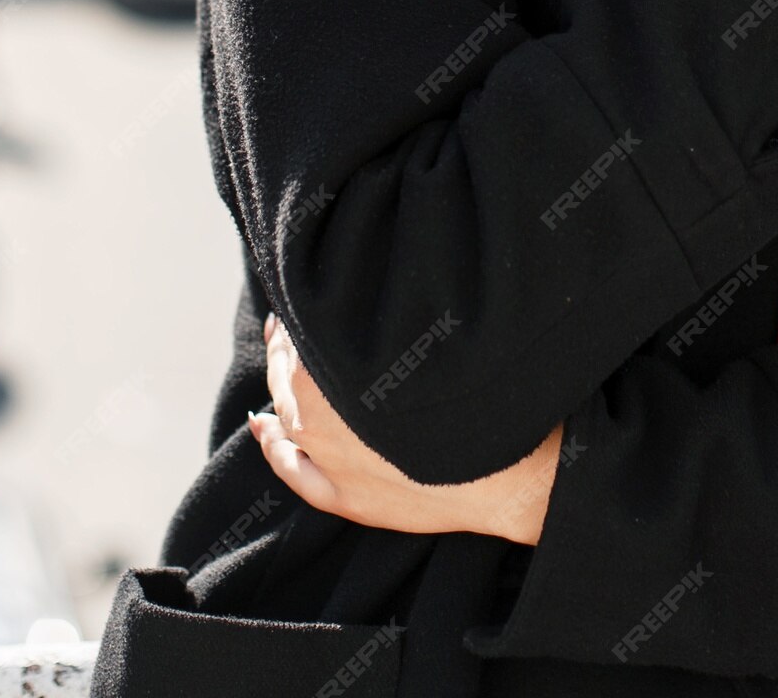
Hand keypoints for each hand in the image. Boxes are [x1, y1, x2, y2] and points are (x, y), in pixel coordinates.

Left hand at [248, 313, 563, 543]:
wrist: (513, 471)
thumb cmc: (481, 395)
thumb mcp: (433, 333)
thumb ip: (386, 311)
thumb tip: (362, 279)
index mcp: (338, 374)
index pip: (304, 334)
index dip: (302, 311)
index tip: (305, 289)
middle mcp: (322, 420)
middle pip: (290, 374)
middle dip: (286, 344)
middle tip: (287, 319)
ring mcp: (332, 463)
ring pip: (286, 418)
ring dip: (278, 386)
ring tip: (278, 360)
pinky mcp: (347, 499)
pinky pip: (293, 471)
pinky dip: (273, 447)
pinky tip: (264, 428)